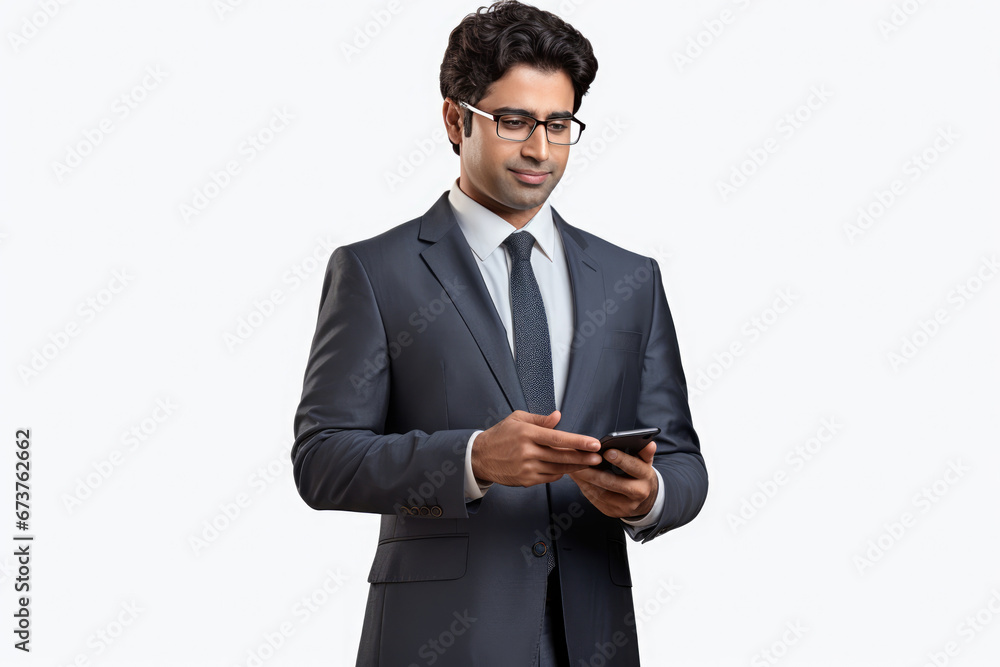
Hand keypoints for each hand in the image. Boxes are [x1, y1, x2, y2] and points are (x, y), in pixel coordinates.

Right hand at [471, 410, 602, 486]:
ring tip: (588, 463)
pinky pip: (549, 477)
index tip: (594, 443)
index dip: (578, 442)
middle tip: (598, 457)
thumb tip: (558, 417)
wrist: (480, 457)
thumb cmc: (499, 436)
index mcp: (526, 434)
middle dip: (583, 457)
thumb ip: (540, 420)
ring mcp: (526, 468)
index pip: (558, 438)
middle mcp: (527, 452)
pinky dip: (560, 473)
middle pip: (561, 456)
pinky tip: (566, 468)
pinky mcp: (525, 480)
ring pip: (558, 469)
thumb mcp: (517, 419)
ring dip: (575, 467)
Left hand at [569, 441, 657, 518]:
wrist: (643, 502)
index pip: (635, 468)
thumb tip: (649, 443)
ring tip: (574, 466)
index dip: (622, 460)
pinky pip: (595, 499)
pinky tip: (576, 477)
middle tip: (582, 460)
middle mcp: (637, 494)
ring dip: (585, 479)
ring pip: (601, 492)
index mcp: (646, 479)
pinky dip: (584, 487)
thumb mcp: (646, 463)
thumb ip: (645, 452)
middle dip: (596, 471)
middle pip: (613, 483)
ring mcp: (624, 506)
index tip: (608, 451)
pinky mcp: (612, 512)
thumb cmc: (640, 476)